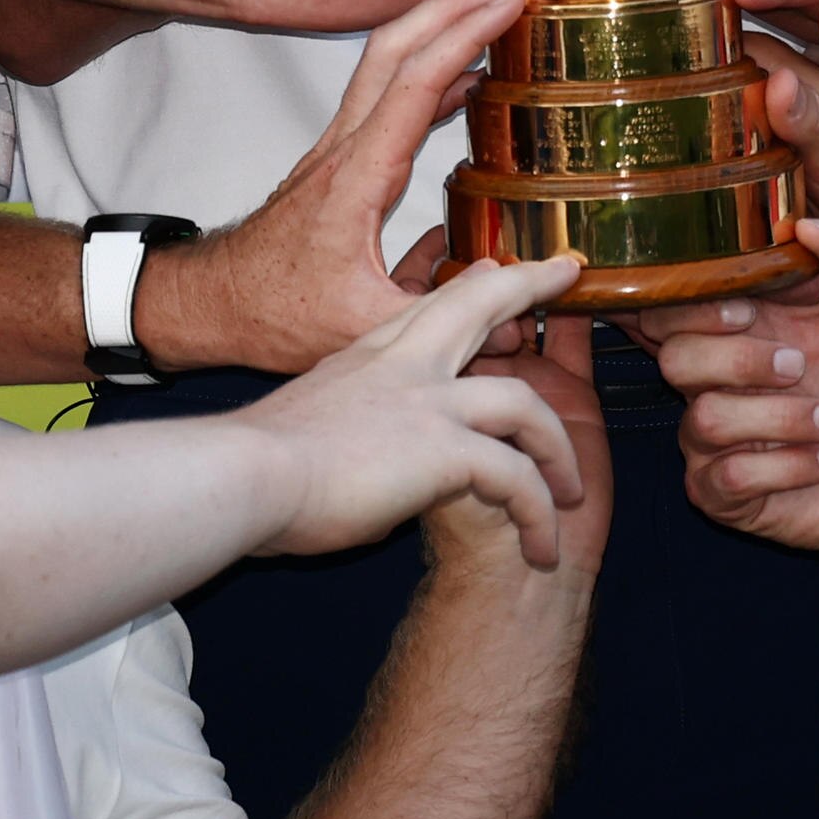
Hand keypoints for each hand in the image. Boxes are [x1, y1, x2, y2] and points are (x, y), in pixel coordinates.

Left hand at [145, 0, 529, 376]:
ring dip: (436, 29)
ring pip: (386, 63)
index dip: (465, 34)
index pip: (416, 81)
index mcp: (355, 176)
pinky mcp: (338, 159)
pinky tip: (463, 82)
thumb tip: (516, 308)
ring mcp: (337, 147)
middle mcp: (344, 147)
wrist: (215, 302)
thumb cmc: (274, 311)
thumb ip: (440, 314)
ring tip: (491, 13)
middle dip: (452, 3)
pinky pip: (385, 95)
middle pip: (396, 47)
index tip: (507, 1)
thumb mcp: (363, 327)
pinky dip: (427, 73)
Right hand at [240, 257, 588, 565]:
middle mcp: (403, 365)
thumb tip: (351, 454)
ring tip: (572, 491)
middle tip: (563, 275)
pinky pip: (519, 478)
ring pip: (525, 404)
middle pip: (481, 306)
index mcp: (367, 356)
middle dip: (527, 288)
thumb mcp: (306, 418)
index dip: (466, 287)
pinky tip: (542, 546)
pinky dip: (538, 513)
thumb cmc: (257, 465)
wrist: (246, 478)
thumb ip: (344, 420)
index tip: (491, 272)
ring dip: (556, 451)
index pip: (427, 307)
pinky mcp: (446, 449)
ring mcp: (429, 402)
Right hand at [655, 212, 818, 557]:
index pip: (673, 308)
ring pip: (706, 420)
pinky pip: (728, 477)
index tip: (750, 311)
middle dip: (741, 361)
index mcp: (738, 332)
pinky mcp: (725, 495)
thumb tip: (813, 221)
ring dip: (781, 419)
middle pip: (674, 360)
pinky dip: (787, 467)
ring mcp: (713, 443)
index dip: (697, 307)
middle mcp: (714, 384)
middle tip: (800, 366)